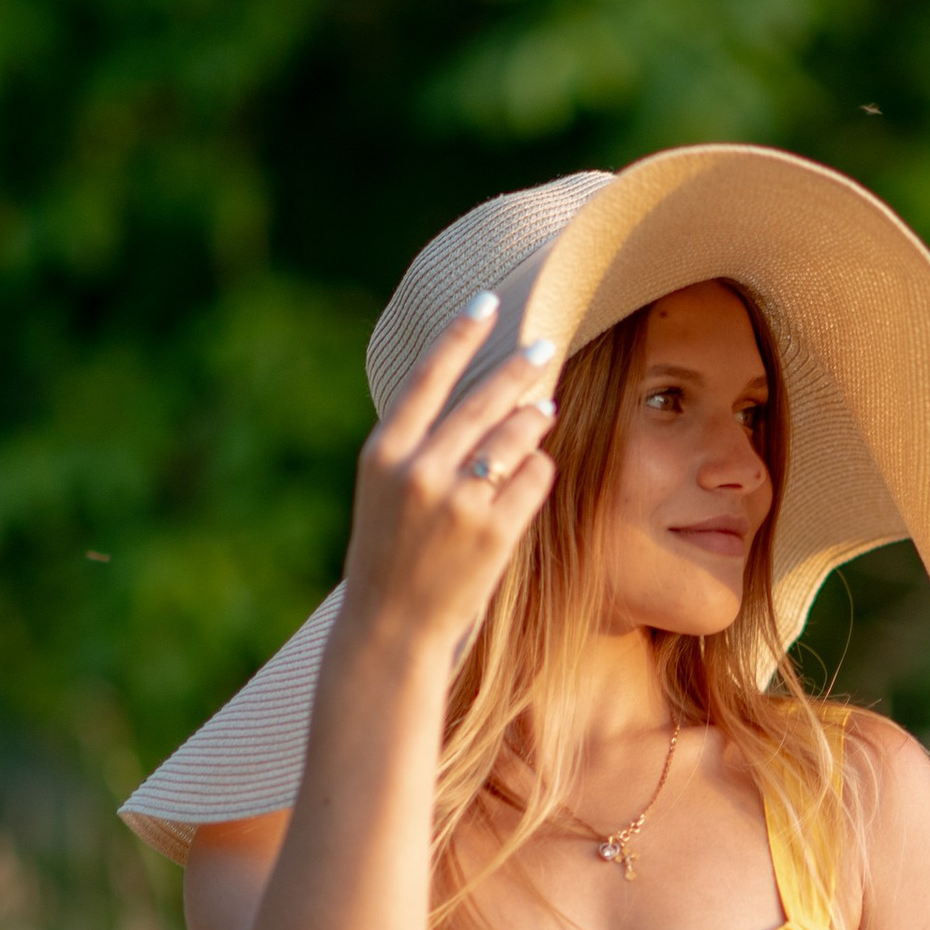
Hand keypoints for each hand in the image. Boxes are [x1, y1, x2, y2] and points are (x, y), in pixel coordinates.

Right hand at [338, 297, 559, 661]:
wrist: (391, 629)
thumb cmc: (390, 556)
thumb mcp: (384, 491)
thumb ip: (417, 444)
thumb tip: (480, 394)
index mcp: (383, 453)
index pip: (428, 377)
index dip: (460, 334)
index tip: (487, 300)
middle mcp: (419, 470)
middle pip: (483, 399)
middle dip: (520, 366)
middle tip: (545, 345)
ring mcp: (458, 502)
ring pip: (517, 435)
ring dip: (534, 419)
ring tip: (542, 412)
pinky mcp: (495, 532)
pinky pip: (534, 479)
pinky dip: (537, 472)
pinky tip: (529, 479)